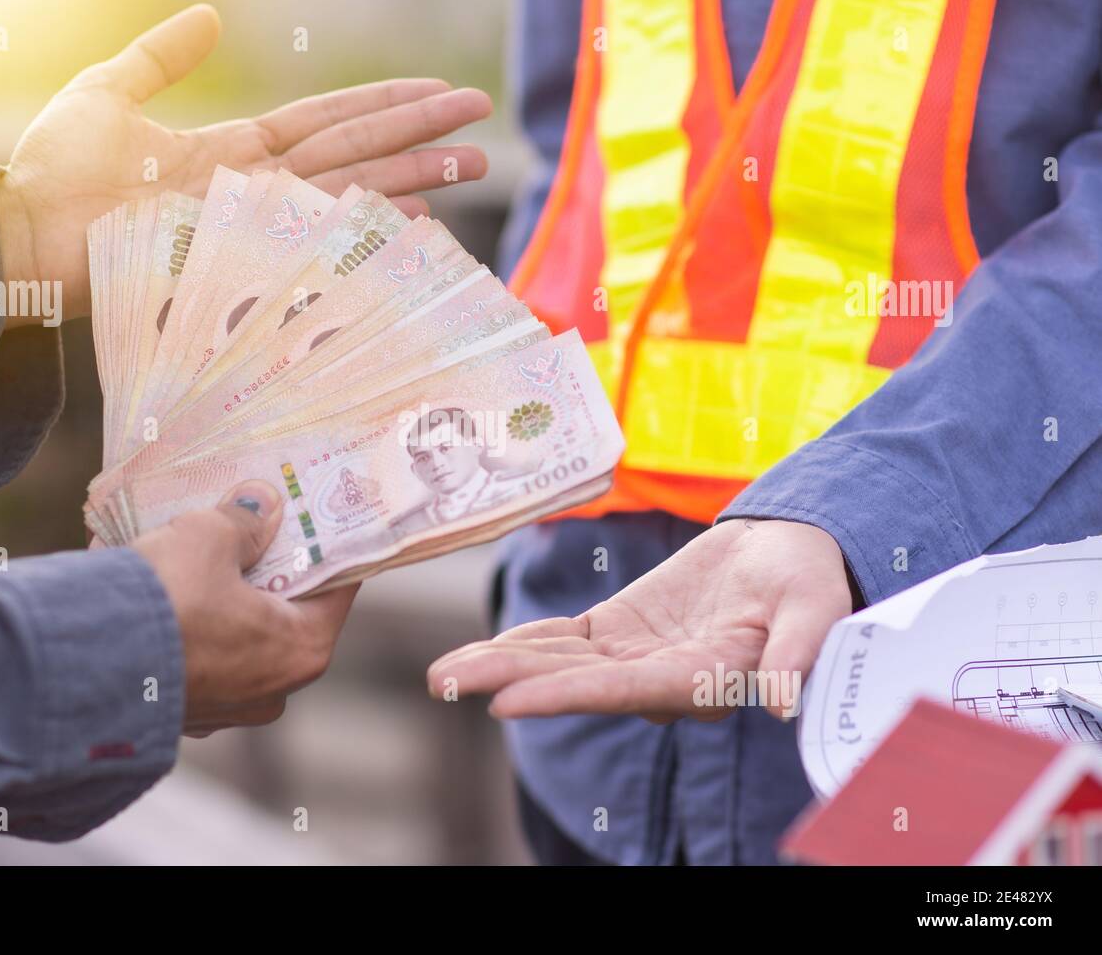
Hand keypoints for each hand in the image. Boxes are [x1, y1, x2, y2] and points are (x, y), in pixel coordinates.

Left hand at [0, 3, 491, 320]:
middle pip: (356, 153)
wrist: (22, 232)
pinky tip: (417, 217)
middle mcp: (257, 189)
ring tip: (472, 162)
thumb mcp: (109, 93)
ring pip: (351, 187)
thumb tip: (211, 15)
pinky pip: (315, 233)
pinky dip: (366, 226)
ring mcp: (253, 220)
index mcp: (235, 151)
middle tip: (483, 125)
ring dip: (415, 175)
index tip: (436, 94)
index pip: (327, 122)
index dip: (383, 104)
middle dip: (421, 137)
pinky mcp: (238, 249)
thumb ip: (163, 57)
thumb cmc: (53, 172)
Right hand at [133, 479, 356, 733]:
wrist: (79, 667)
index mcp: (302, 649)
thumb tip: (262, 503)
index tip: (314, 515)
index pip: (336, 587)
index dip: (324, 545)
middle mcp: (272, 690)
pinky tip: (161, 588)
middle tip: (252, 522)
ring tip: (196, 549)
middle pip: (282, 612)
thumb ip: (244, 519)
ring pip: (233, 635)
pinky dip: (184, 624)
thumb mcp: (209, 537)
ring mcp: (223, 708)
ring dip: (219, 595)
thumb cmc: (166, 601)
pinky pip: (192, 655)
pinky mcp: (176, 712)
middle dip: (265, 567)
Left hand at [427, 519, 850, 721]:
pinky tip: (478, 649)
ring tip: (440, 673)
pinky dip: (524, 641)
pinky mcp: (621, 630)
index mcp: (700, 678)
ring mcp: (634, 656)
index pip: (621, 691)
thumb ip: (797, 652)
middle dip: (506, 681)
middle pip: (572, 682)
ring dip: (499, 665)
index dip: (563, 695)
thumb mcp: (815, 607)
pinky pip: (565, 640)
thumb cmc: (808, 580)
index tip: (505, 701)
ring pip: (558, 662)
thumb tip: (782, 701)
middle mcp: (657, 678)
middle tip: (442, 683)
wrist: (791, 553)